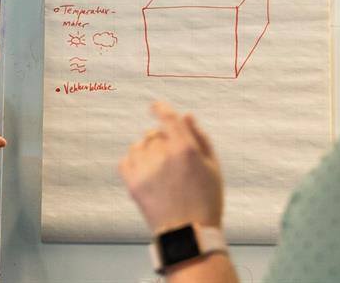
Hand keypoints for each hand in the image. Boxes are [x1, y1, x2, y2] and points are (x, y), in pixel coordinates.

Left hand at [119, 101, 223, 233]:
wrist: (188, 234)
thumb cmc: (206, 201)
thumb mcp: (213, 168)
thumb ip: (200, 138)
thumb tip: (187, 115)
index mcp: (185, 149)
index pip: (168, 117)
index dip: (160, 108)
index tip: (156, 106)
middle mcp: (163, 155)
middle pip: (155, 134)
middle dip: (162, 140)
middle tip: (172, 160)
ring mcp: (146, 169)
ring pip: (139, 146)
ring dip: (147, 151)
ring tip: (159, 170)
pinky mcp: (133, 183)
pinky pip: (126, 160)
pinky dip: (134, 163)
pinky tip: (146, 174)